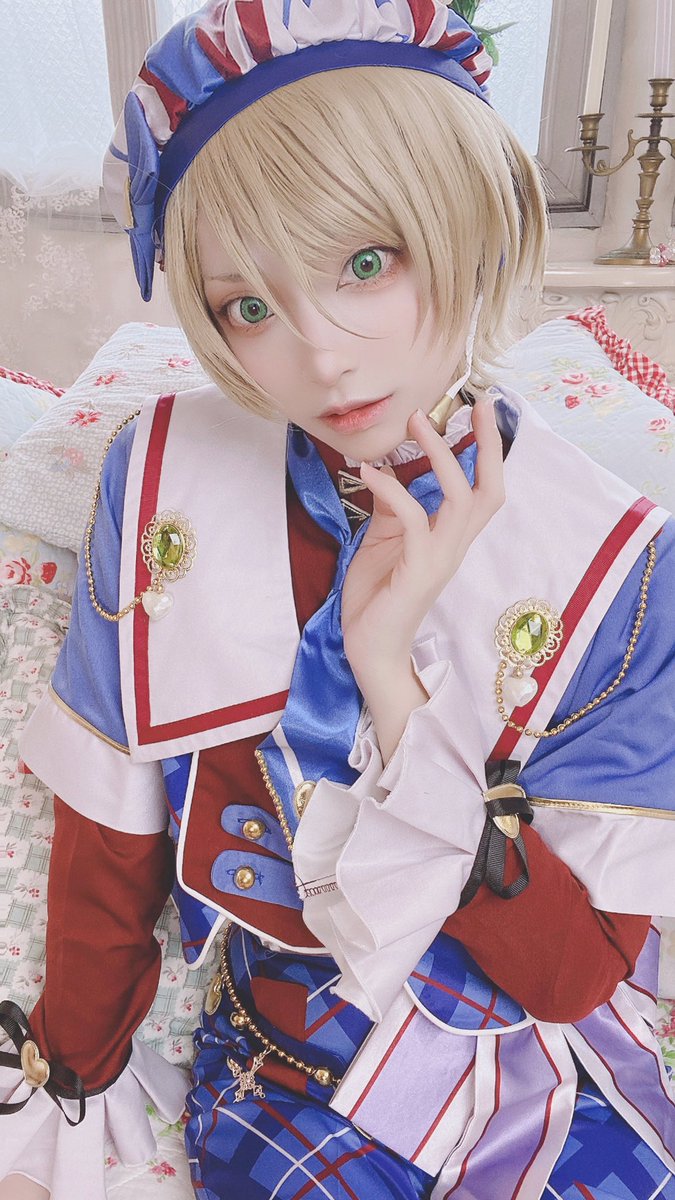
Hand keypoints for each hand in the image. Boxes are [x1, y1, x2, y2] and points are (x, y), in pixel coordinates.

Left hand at [341, 400, 504, 704]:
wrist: (370, 649)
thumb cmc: (377, 597)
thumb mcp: (384, 540)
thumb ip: (393, 506)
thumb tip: (389, 466)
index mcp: (451, 538)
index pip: (484, 489)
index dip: (487, 450)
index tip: (480, 408)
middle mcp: (454, 546)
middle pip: (489, 490)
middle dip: (485, 445)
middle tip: (470, 403)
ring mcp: (439, 559)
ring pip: (460, 499)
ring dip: (439, 457)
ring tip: (415, 422)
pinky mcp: (417, 571)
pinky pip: (413, 521)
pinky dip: (391, 490)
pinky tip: (368, 471)